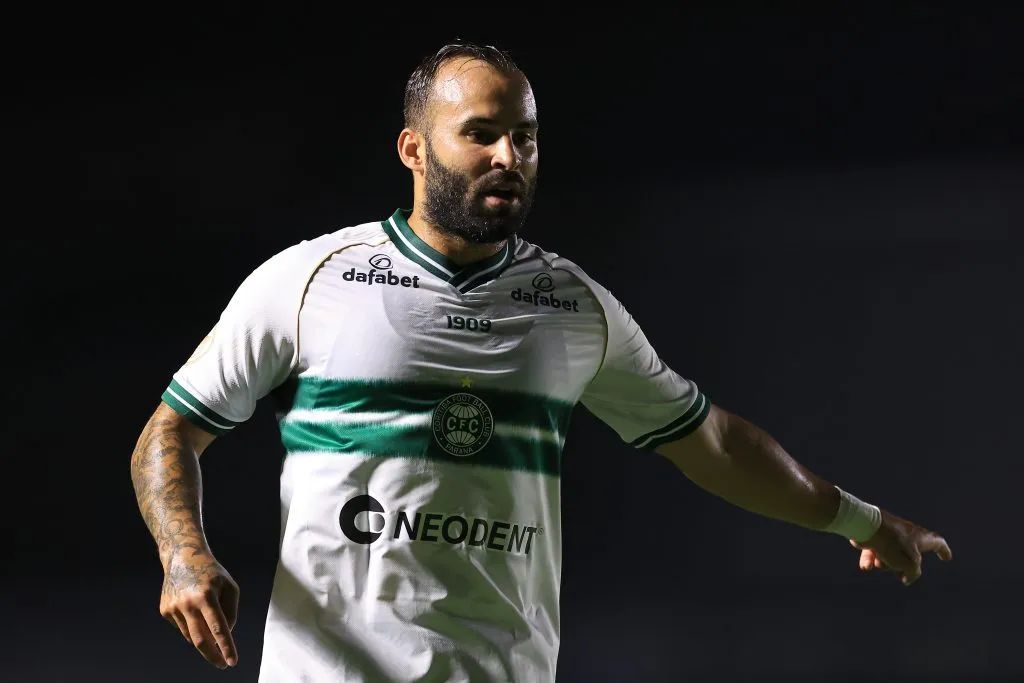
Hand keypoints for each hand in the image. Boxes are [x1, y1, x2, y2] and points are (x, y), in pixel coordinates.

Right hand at [159, 552, 239, 668]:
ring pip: (191, 635)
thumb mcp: (229, 587)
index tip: (232, 662)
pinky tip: (192, 607)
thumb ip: (230, 612)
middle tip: (222, 664)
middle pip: (200, 640)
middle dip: (212, 655)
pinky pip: (182, 627)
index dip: (225, 647)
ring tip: (207, 615)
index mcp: (206, 595)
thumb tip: (224, 636)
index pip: (218, 627)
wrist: (183, 557)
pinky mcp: (164, 610)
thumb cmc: (212, 573)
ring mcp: (173, 608)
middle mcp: (187, 603)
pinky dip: (192, 624)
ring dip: (203, 635)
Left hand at [850, 509, 951, 585]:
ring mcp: (890, 536)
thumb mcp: (910, 563)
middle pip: (909, 557)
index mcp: (920, 538)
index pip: (937, 544)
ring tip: (879, 562)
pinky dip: (870, 559)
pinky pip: (874, 552)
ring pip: (890, 557)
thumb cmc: (892, 543)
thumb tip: (906, 579)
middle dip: (902, 568)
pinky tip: (866, 565)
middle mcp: (906, 535)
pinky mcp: (874, 536)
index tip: (946, 558)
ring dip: (884, 564)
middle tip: (899, 575)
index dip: (943, 551)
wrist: (866, 526)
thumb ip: (913, 573)